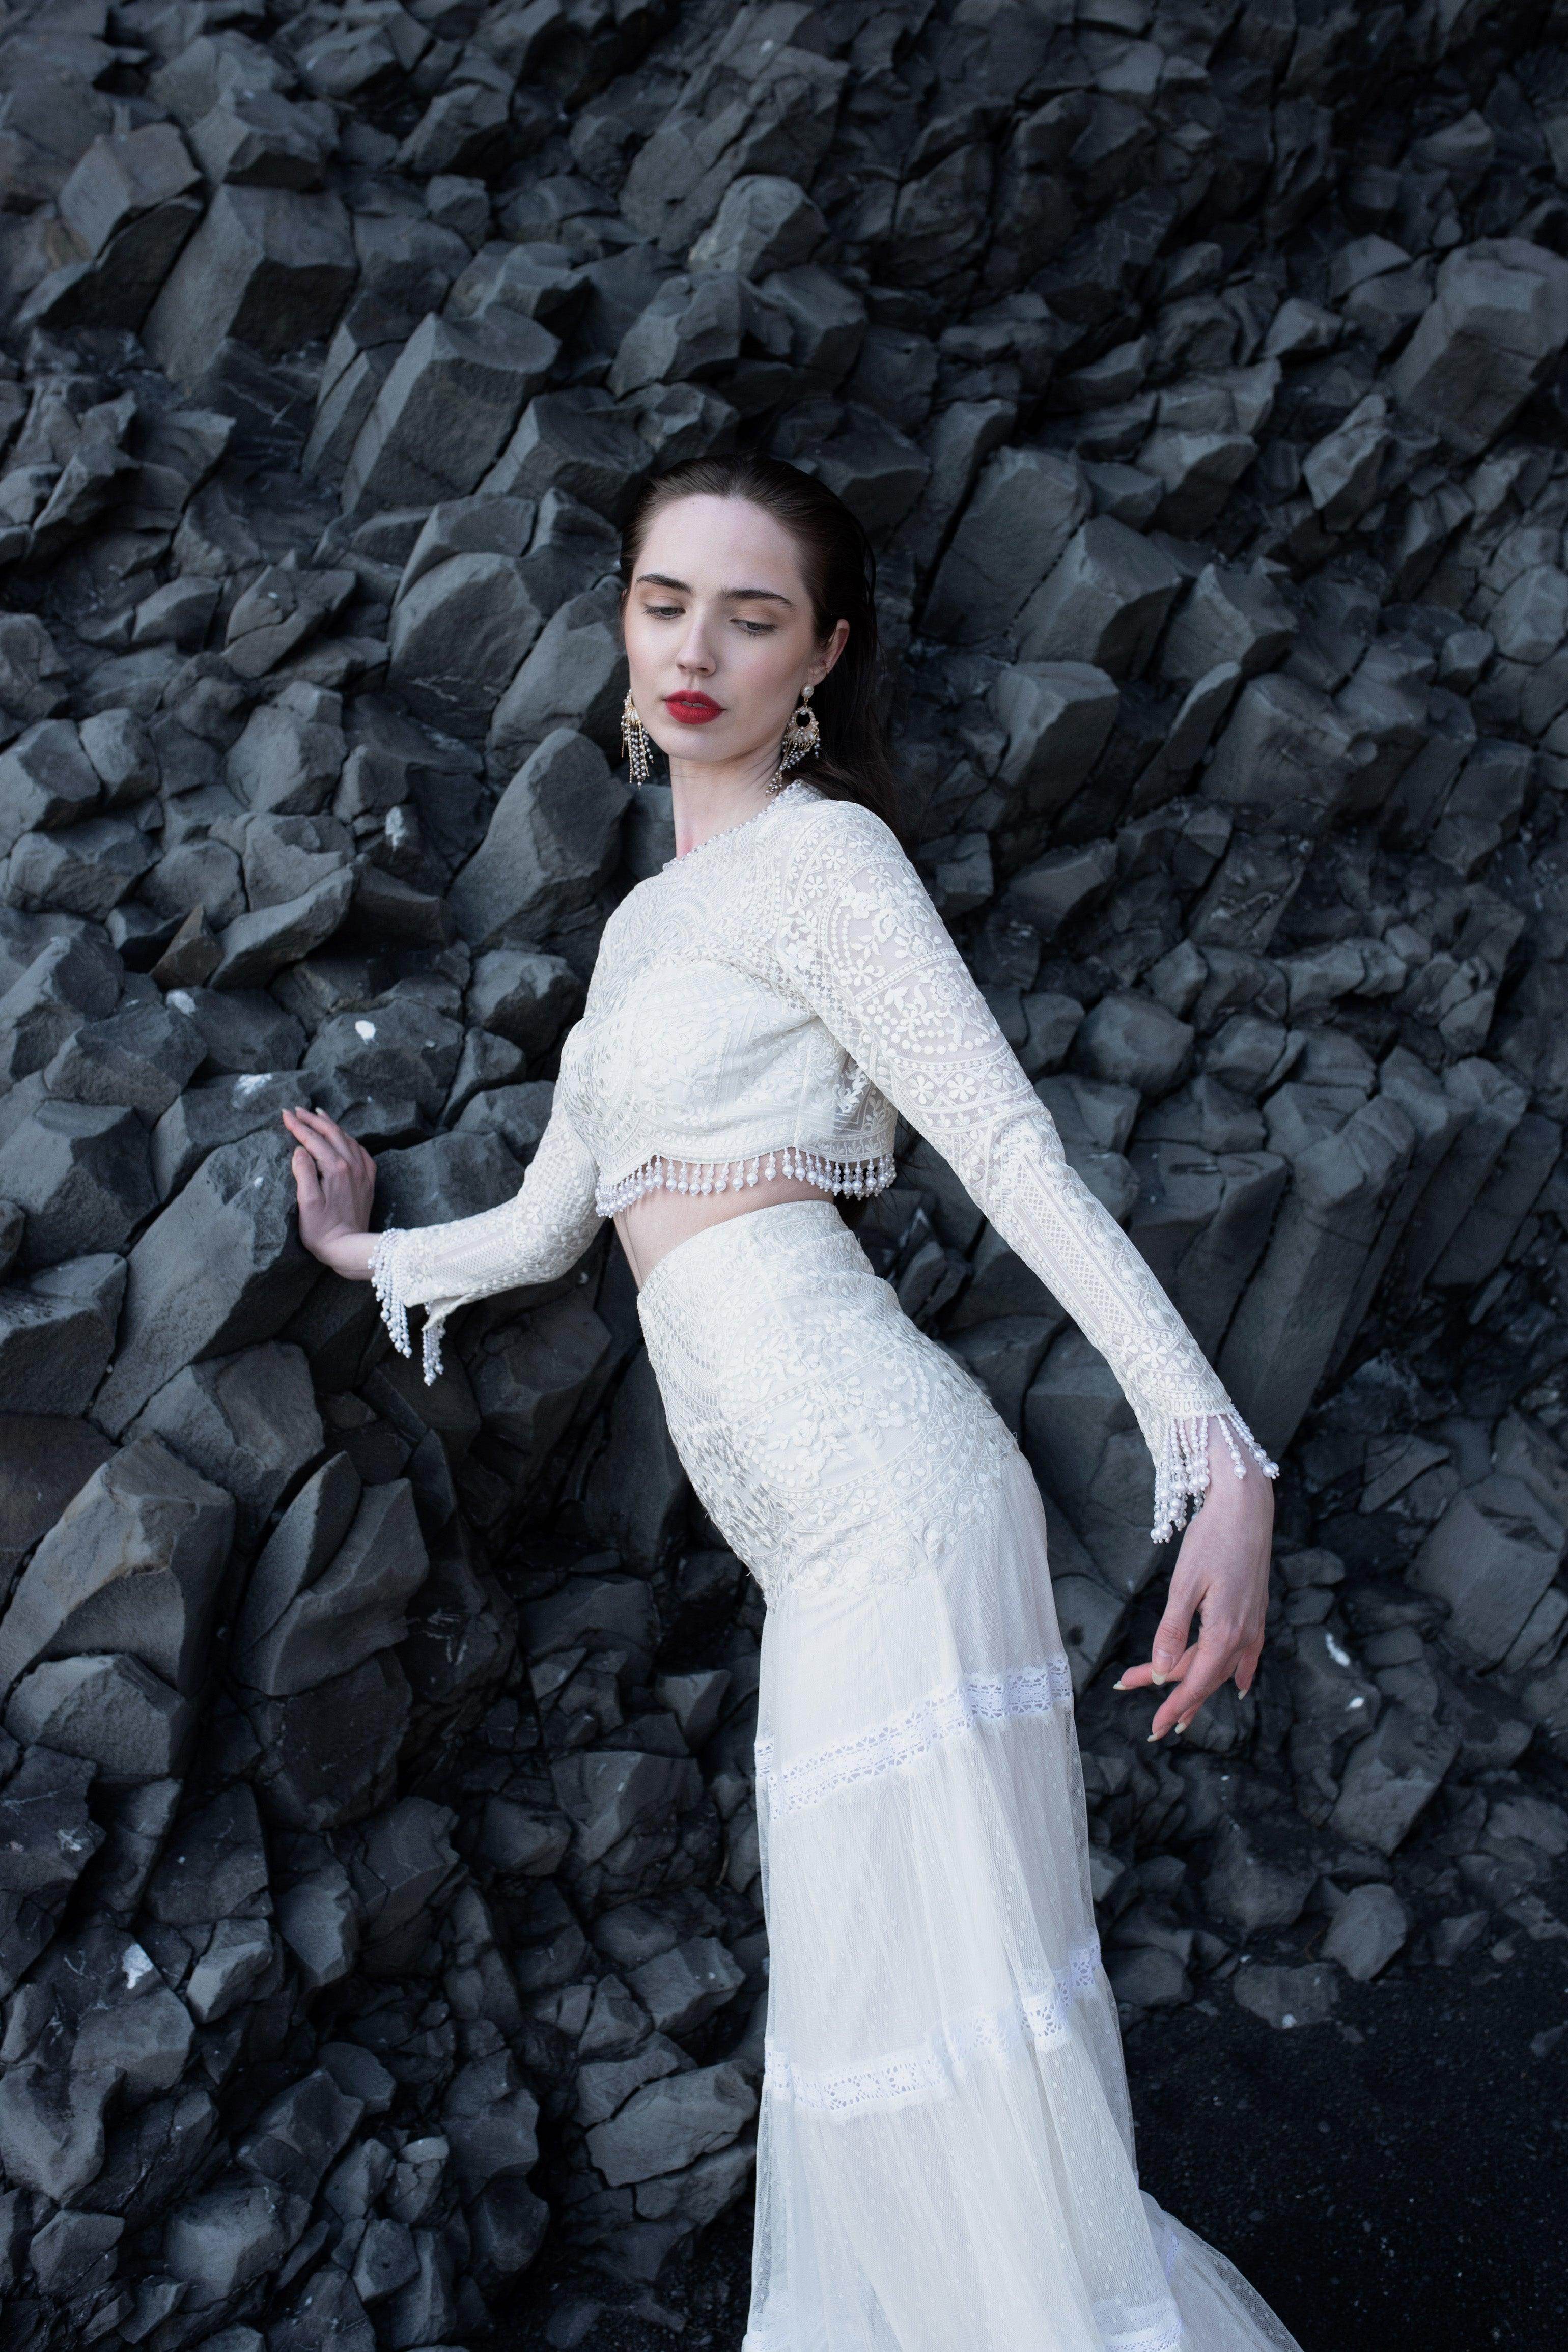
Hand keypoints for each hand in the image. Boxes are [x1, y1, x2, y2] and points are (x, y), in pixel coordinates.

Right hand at [282, 1107, 376, 1277]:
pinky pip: (360, 1150)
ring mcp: (363, 1172)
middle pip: (331, 1133)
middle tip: (297, 1110)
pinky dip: (348, 1139)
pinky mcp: (368, 1180)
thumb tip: (299, 1150)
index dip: (297, 1125)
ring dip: (330, 1125)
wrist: (350, 1248)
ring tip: (318, 1115)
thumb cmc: (322, 1230)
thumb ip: (303, 1173)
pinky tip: (343, 1138)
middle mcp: (353, 1165)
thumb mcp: (306, 1203)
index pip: (313, 1139)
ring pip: (347, 1138)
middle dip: (313, 1119)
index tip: (284, 1114)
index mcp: (335, 1168)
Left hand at [1113, 1418, 1273, 1742]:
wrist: (1247, 1508)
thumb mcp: (1184, 1585)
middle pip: (1204, 1676)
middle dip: (1175, 1697)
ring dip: (1198, 1686)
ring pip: (1222, 1667)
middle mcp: (1243, 1633)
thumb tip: (1162, 1673)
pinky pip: (1245, 1654)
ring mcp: (1253, 1623)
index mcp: (1224, 1631)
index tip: (1154, 1728)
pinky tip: (1235, 1684)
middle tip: (1146, 1716)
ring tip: (1177, 1709)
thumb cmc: (1212, 1539)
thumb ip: (1173, 1631)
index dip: (1173, 1706)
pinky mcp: (1255, 1611)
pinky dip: (1235, 1672)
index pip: (1195, 1682)